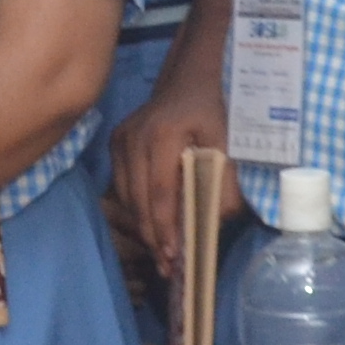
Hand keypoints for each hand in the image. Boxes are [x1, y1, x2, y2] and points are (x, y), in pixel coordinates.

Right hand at [112, 79, 228, 280]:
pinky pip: (122, 185)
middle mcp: (134, 137)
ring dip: (143, 226)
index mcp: (163, 135)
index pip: (160, 192)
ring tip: (161, 252)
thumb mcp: (228, 142)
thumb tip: (218, 223)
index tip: (174, 256)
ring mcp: (121, 139)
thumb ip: (226, 182)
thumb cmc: (213, 109)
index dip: (165, 227)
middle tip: (167, 267)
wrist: (188, 78)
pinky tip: (152, 224)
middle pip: (139, 199)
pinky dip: (136, 208)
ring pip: (127, 196)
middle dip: (152, 236)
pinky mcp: (115, 142)